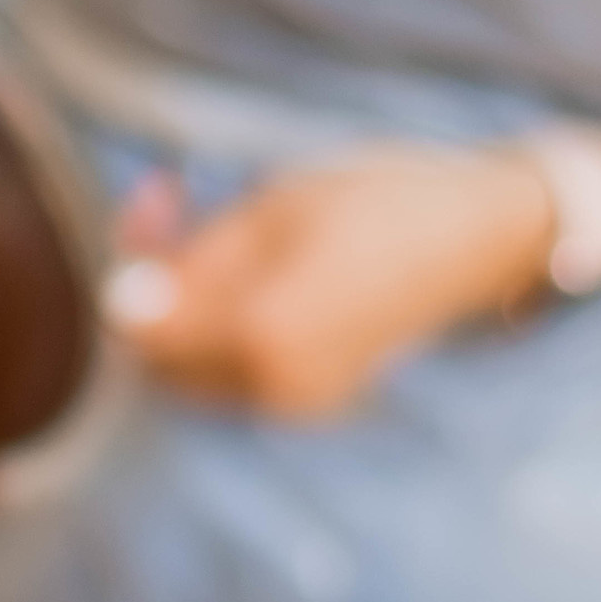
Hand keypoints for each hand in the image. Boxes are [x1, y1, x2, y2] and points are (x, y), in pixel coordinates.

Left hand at [103, 145, 555, 421]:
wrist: (483, 236)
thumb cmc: (380, 202)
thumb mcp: (272, 209)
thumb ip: (189, 262)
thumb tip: (117, 301)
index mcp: (260, 334)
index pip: (143, 329)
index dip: (134, 266)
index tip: (158, 199)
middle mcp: (273, 386)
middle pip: (163, 354)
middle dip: (158, 282)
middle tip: (177, 201)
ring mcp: (295, 402)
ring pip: (195, 365)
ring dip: (187, 302)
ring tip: (220, 225)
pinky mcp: (311, 400)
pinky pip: (235, 369)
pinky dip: (223, 323)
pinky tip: (249, 267)